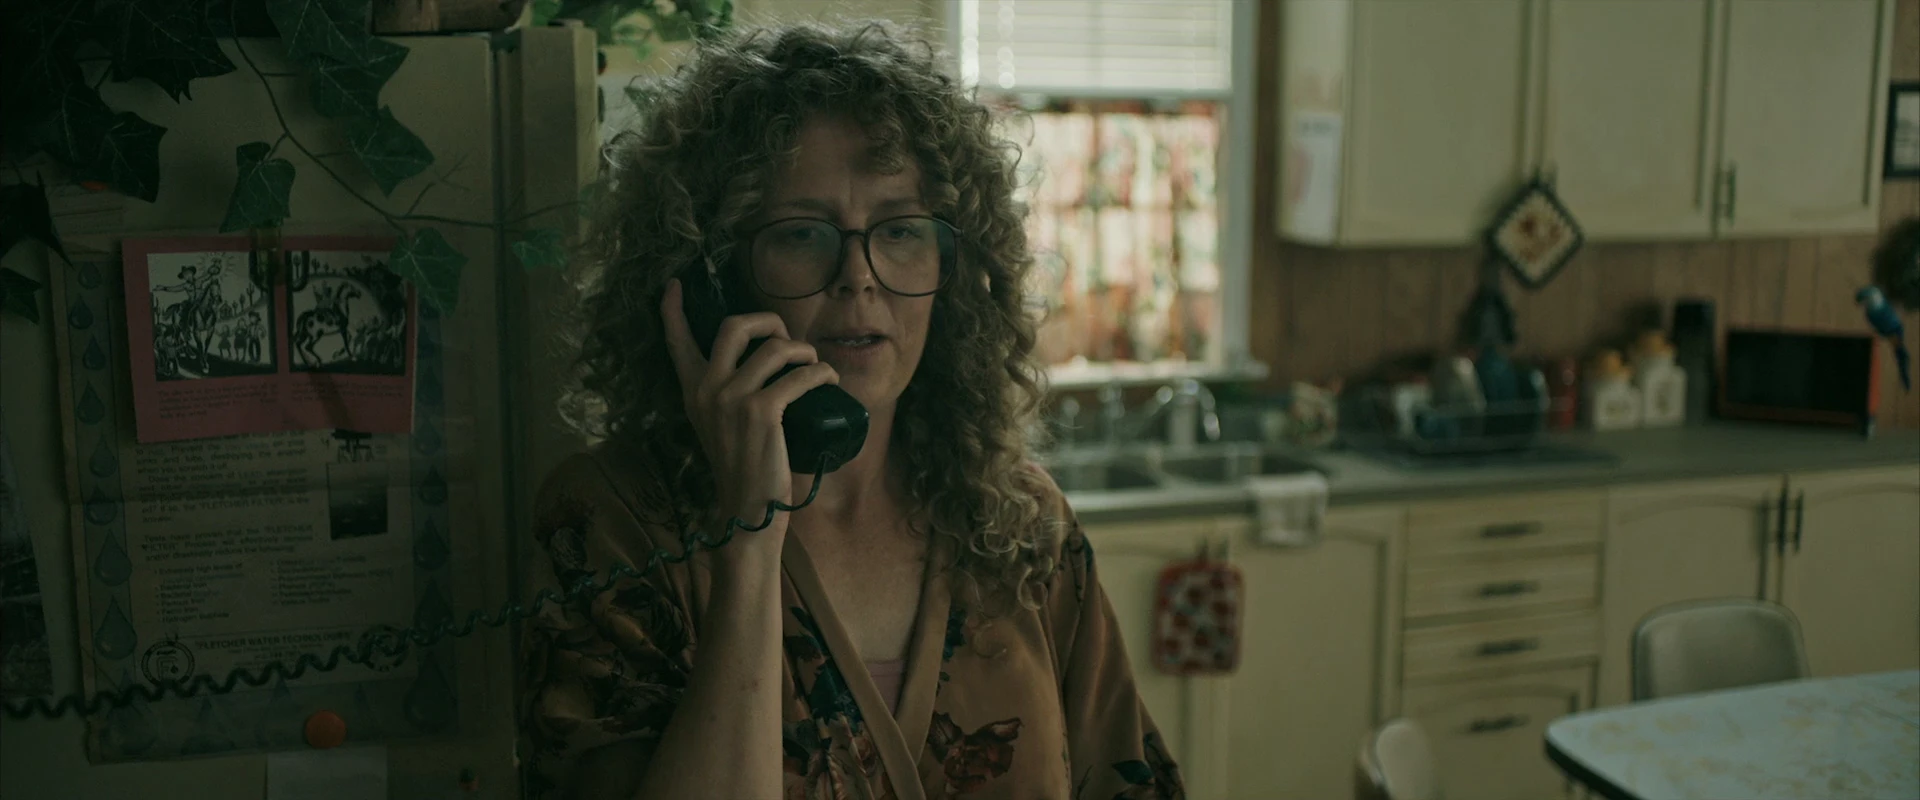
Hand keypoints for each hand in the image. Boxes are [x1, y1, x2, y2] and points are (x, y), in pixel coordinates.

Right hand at [661, 279, 839, 546]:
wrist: (747, 509)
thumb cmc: (744, 466)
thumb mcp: (721, 425)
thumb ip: (726, 395)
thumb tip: (762, 361)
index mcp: (693, 391)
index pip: (676, 341)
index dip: (673, 309)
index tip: (674, 285)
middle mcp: (706, 389)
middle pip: (734, 325)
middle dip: (768, 321)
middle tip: (786, 340)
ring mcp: (732, 399)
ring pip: (775, 348)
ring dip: (805, 351)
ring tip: (815, 366)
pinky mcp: (761, 411)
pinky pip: (799, 375)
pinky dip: (821, 373)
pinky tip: (828, 379)